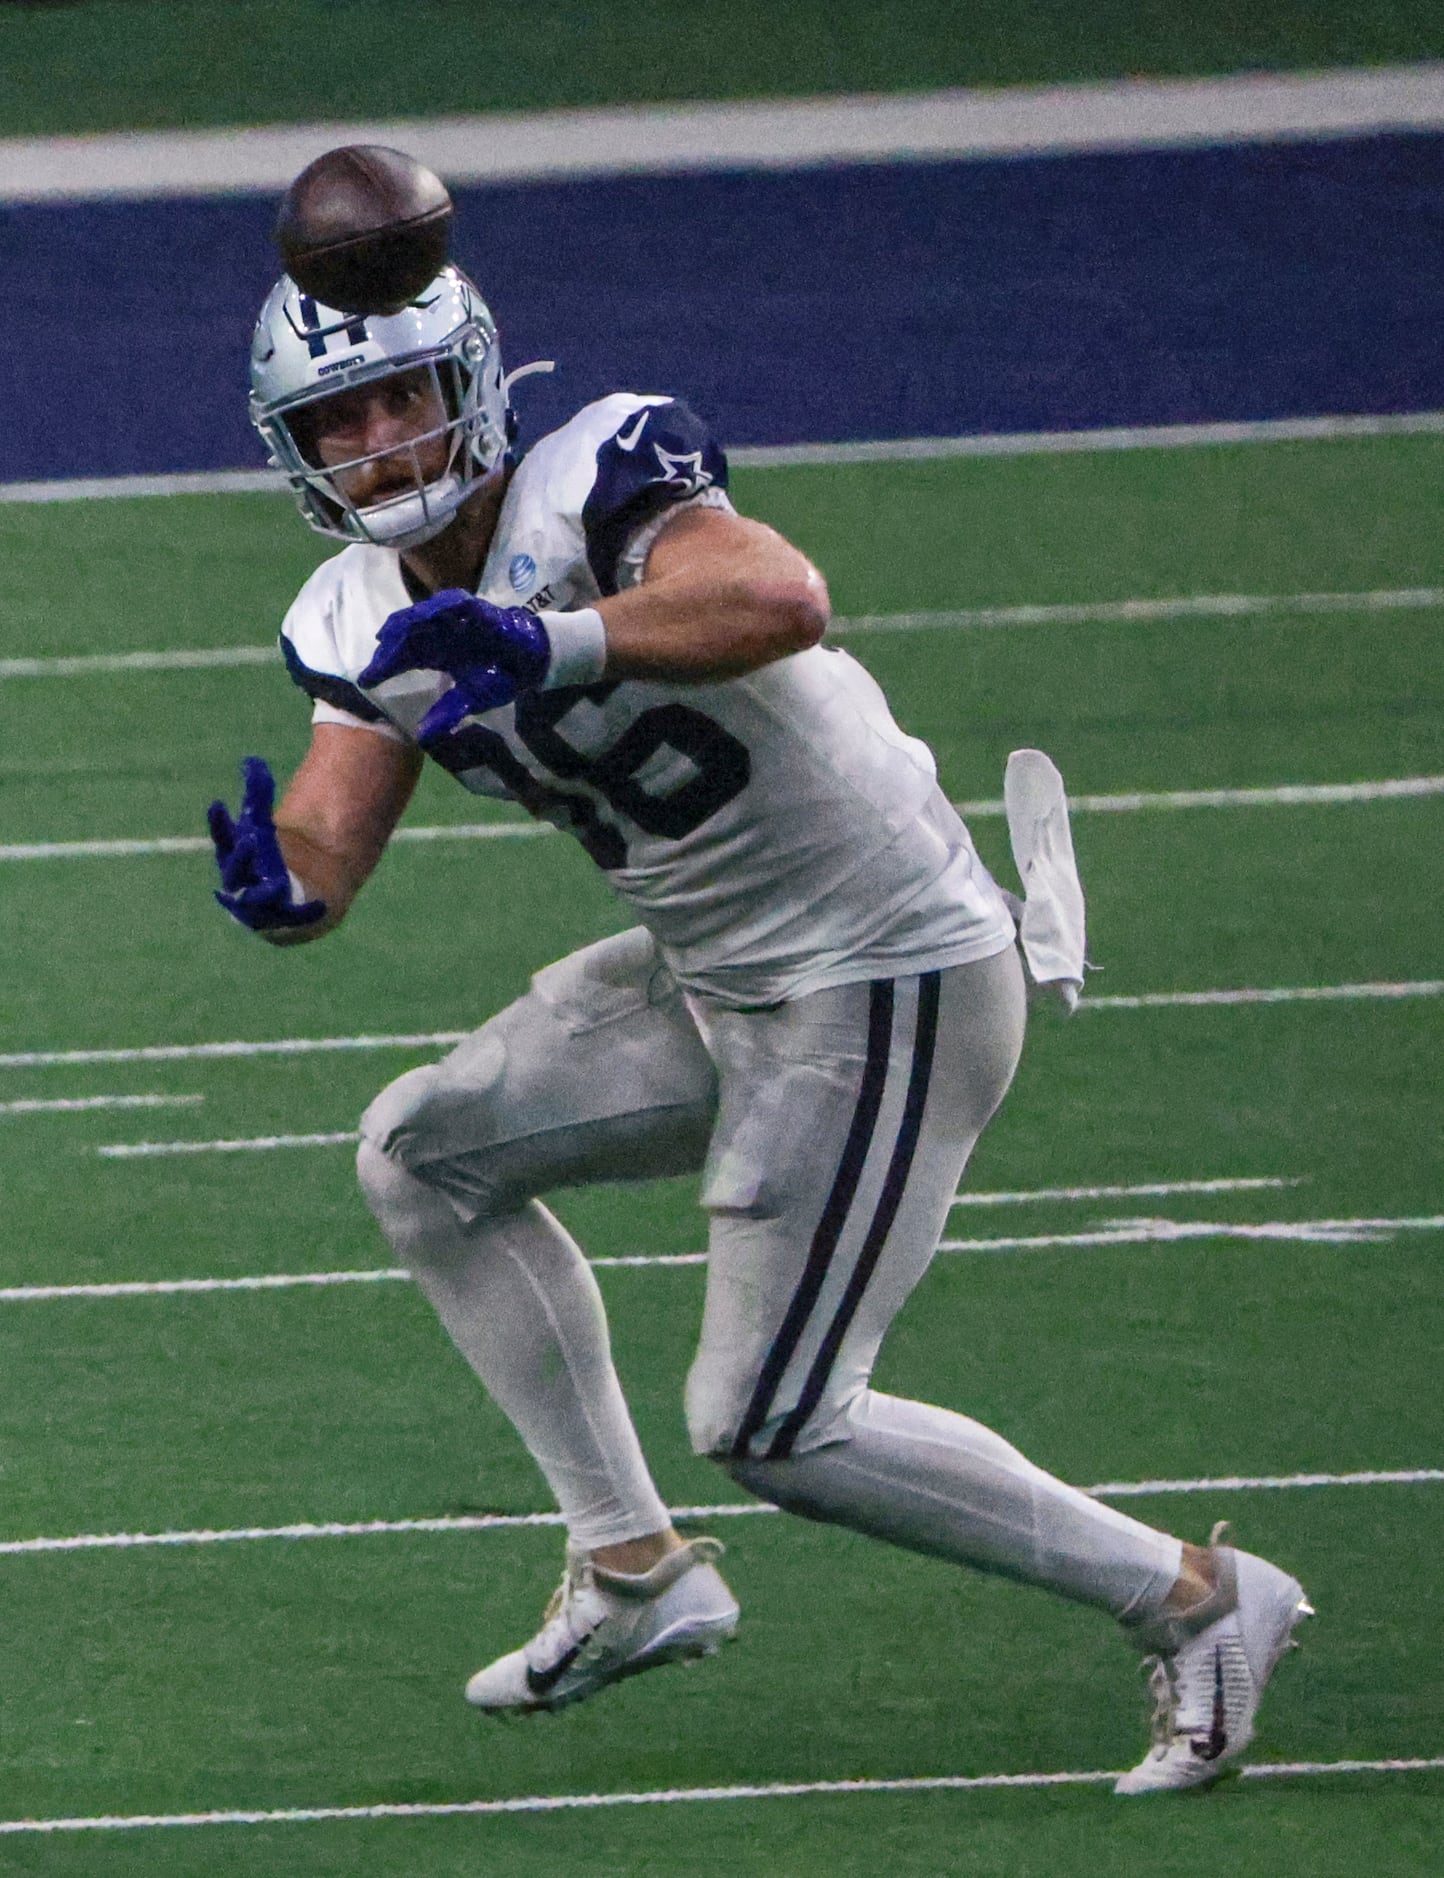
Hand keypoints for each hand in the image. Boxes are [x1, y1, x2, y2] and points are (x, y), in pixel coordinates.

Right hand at [207, 757, 326, 931]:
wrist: (308, 889)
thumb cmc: (279, 854)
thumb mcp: (267, 825)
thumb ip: (258, 794)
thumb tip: (251, 761)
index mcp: (235, 858)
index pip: (223, 839)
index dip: (219, 825)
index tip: (219, 805)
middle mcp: (241, 886)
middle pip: (235, 873)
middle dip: (242, 858)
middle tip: (254, 839)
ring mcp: (259, 911)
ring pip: (256, 904)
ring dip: (263, 894)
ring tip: (278, 882)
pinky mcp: (282, 929)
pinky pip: (289, 924)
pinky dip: (302, 915)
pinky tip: (318, 905)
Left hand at [359, 589, 551, 740]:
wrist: (529, 664)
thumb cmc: (498, 678)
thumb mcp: (470, 700)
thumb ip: (447, 713)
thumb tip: (422, 735)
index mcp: (434, 653)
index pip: (403, 658)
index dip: (384, 668)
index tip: (365, 681)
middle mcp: (439, 635)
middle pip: (406, 636)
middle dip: (389, 647)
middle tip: (375, 661)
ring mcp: (455, 621)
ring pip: (423, 616)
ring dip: (406, 623)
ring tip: (389, 635)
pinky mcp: (476, 610)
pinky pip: (456, 604)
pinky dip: (441, 608)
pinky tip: (425, 615)